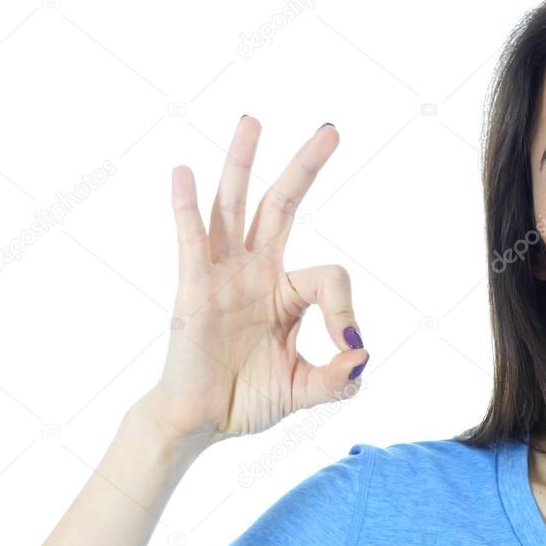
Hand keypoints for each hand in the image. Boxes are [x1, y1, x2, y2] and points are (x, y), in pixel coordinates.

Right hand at [144, 116, 368, 446]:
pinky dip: (186, 207)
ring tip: (252, 121)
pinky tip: (182, 173)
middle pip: (281, 205)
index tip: (347, 345)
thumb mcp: (305, 389)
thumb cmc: (250, 399)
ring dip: (242, 163)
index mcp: (287, 292)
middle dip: (305, 167)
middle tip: (330, 129)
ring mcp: (224, 276)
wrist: (201, 424)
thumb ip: (337, 379)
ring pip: (234, 207)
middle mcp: (257, 272)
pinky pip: (191, 241)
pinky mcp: (193, 289)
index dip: (345, 309)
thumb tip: (362, 356)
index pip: (329, 277)